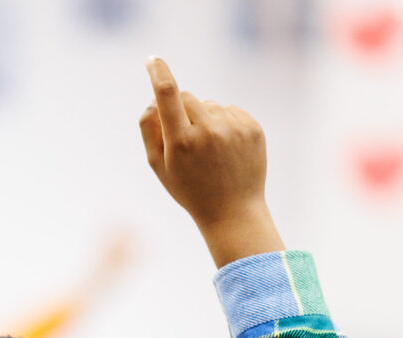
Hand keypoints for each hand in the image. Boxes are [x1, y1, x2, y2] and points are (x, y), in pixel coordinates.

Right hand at [139, 57, 285, 267]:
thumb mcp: (159, 167)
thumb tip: (153, 101)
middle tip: (184, 140)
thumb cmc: (189, 190)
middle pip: (188, 97)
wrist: (233, 211)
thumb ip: (149, 131)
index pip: (167, 94)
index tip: (152, 60)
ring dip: (205, 119)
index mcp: (181, 142)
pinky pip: (230, 110)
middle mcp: (208, 131)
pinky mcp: (253, 127)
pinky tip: (225, 149)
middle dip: (182, 111)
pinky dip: (224, 123)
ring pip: (210, 105)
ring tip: (209, 151)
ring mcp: (234, 128)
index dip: (158, 73)